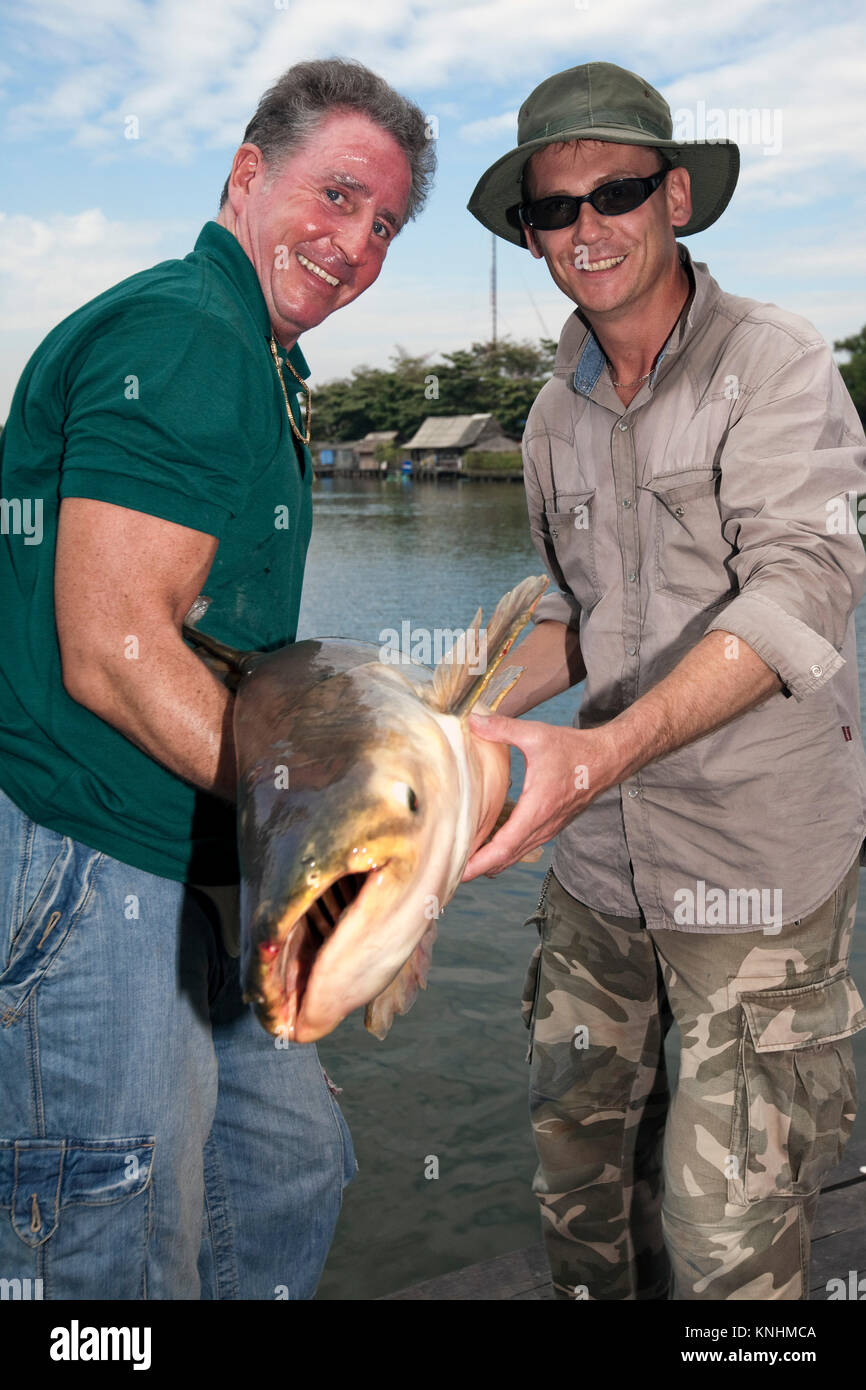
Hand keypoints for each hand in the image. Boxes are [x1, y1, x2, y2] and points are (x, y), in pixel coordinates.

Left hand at [462, 713, 618, 879]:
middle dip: (478, 868)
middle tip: (451, 870)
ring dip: (491, 861)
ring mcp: (549, 828)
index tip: (459, 871)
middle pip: (506, 859)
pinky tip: (489, 844)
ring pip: (516, 854)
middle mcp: (544, 825)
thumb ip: (502, 728)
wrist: (608, 759)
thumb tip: (473, 720)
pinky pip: (524, 845)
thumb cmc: (575, 750)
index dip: (479, 862)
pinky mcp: (552, 825)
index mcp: (538, 808)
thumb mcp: (536, 735)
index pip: (504, 847)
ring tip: (464, 861)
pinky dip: (505, 850)